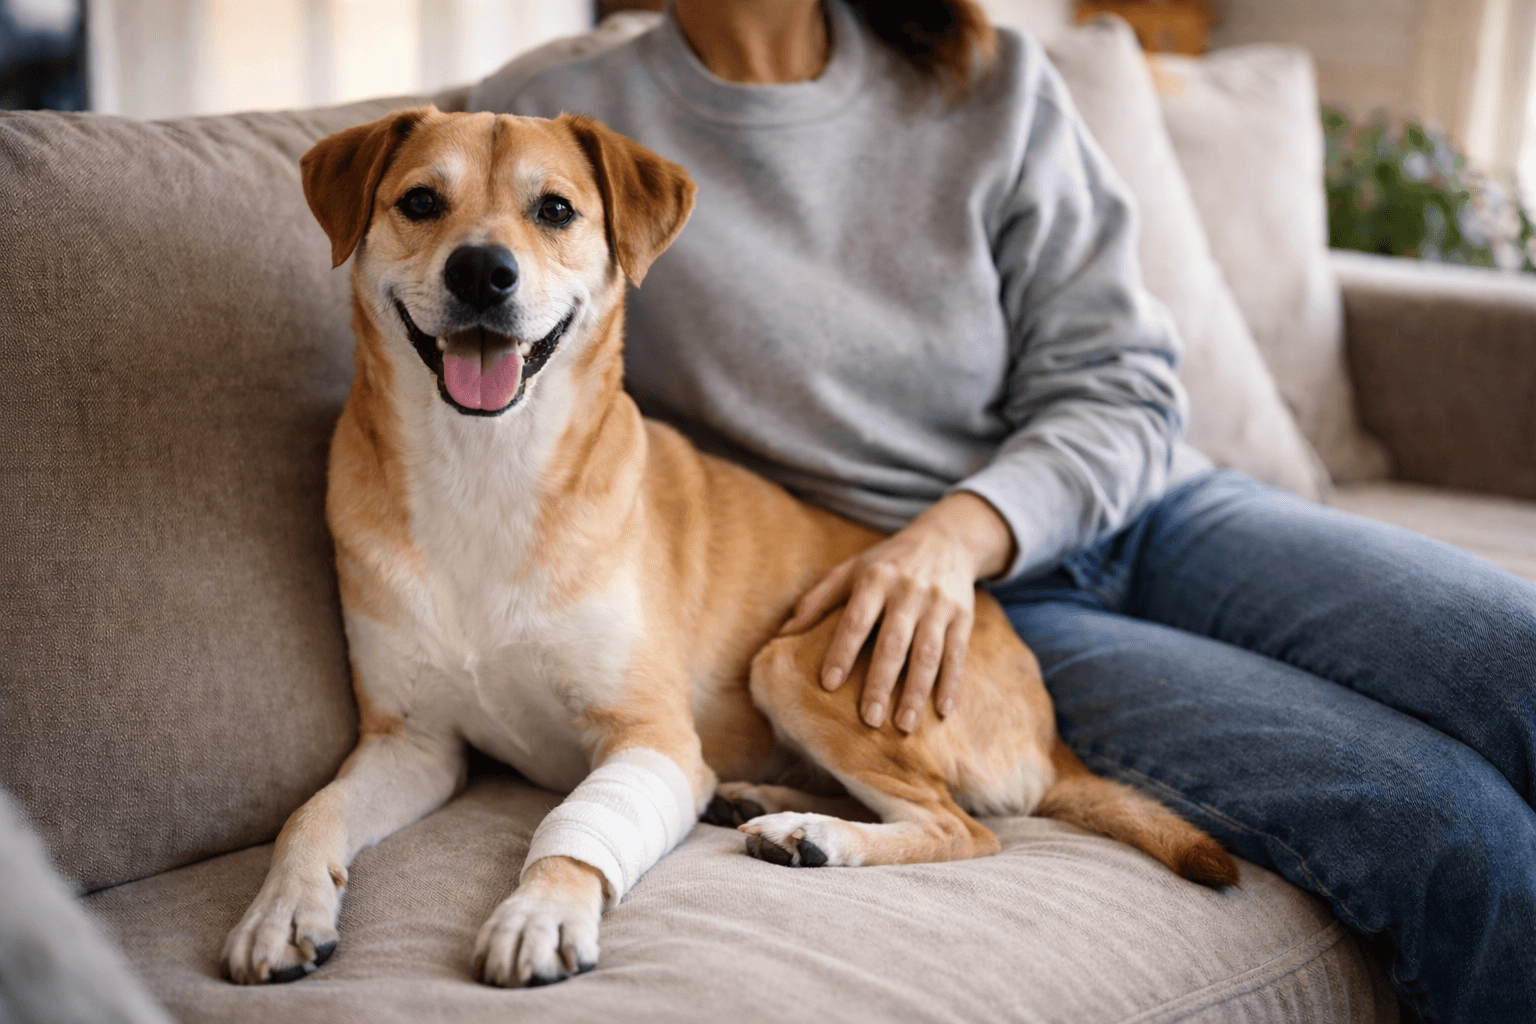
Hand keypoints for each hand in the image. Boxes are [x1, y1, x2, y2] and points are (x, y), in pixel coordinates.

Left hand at [779, 492, 1013, 732]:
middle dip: (881, 683)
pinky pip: (957, 654)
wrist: (947, 539)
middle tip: (869, 720)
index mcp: (875, 579)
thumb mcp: (850, 570)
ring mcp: (939, 604)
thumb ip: (817, 600)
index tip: (829, 684)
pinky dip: (951, 683)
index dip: (842, 651)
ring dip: (916, 692)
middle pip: (893, 642)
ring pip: (928, 653)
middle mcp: (908, 591)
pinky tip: (942, 711)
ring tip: (904, 726)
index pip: (856, 619)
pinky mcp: (963, 616)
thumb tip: (782, 634)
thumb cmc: (887, 562)